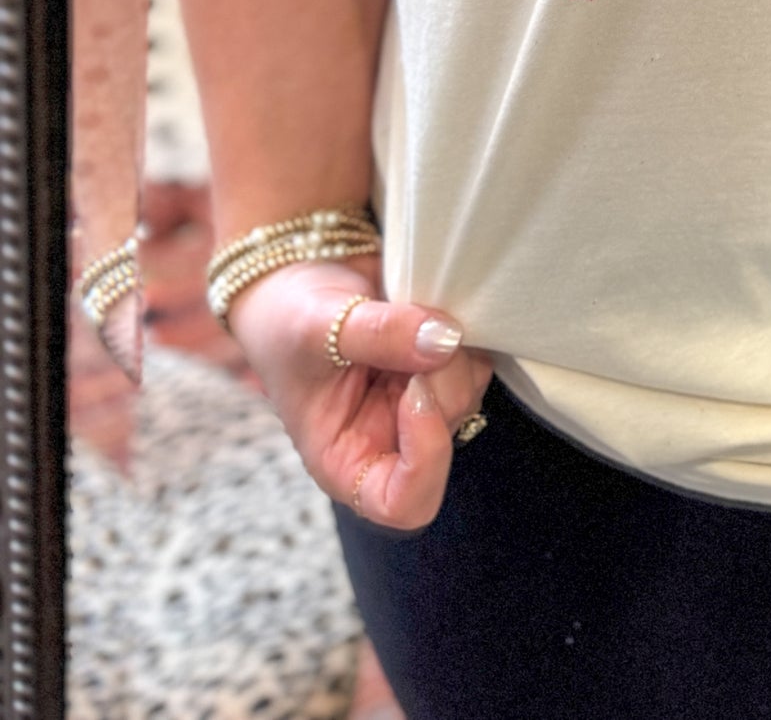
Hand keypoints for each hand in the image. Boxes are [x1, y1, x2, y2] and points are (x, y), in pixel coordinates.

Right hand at [225, 254, 492, 531]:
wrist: (295, 273)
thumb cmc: (286, 317)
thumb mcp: (316, 327)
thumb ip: (378, 334)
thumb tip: (444, 339)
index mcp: (346, 459)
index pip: (405, 504)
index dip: (426, 458)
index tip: (415, 393)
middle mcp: (389, 439)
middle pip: (446, 437)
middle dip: (442, 381)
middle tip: (416, 328)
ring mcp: (419, 402)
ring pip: (468, 393)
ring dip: (455, 350)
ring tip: (411, 311)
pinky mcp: (439, 363)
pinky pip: (476, 356)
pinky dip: (465, 330)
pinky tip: (428, 306)